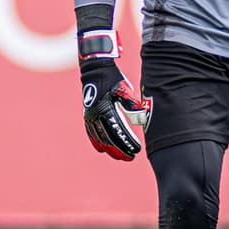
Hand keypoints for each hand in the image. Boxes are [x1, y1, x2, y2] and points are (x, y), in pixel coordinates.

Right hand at [78, 30, 149, 160]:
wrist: (96, 70)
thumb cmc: (113, 80)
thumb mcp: (124, 90)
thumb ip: (131, 104)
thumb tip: (140, 117)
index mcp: (106, 110)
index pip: (118, 132)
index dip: (127, 143)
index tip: (136, 151)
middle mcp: (96, 116)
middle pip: (108, 139)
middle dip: (119, 150)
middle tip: (129, 157)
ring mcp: (90, 116)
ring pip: (99, 138)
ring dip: (109, 149)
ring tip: (119, 156)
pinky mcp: (88, 116)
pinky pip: (91, 133)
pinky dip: (97, 142)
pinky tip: (102, 149)